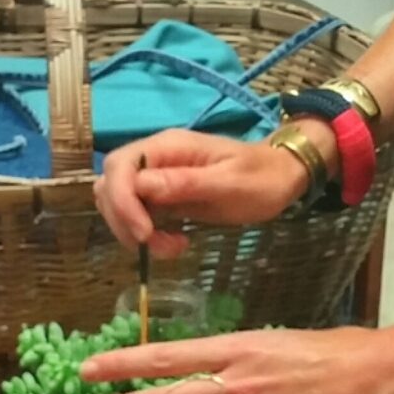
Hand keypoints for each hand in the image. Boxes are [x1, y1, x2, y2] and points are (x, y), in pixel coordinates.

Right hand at [94, 127, 320, 257]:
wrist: (282, 177)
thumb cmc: (262, 178)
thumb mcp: (230, 183)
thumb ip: (187, 184)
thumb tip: (143, 187)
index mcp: (169, 146)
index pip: (119, 166)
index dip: (122, 201)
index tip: (143, 233)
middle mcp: (156, 158)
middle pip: (111, 185)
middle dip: (124, 220)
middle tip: (154, 244)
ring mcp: (158, 177)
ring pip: (120, 203)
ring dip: (134, 231)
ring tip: (172, 247)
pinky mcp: (165, 197)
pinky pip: (139, 215)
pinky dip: (147, 235)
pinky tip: (174, 243)